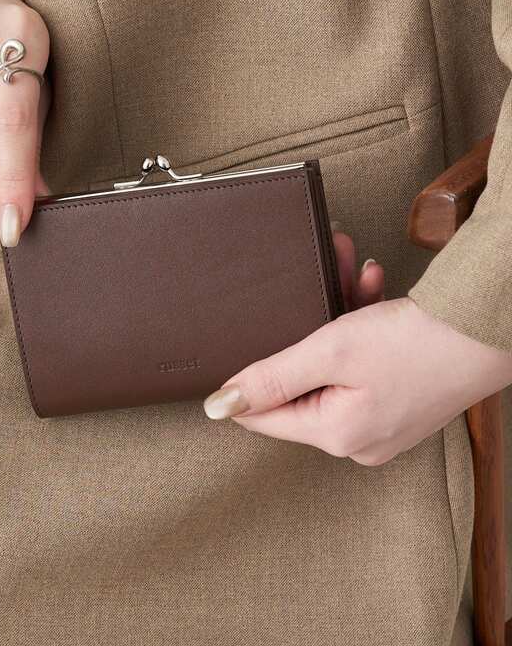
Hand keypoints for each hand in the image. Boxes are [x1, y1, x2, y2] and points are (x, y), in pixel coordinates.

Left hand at [203, 232, 511, 465]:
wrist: (489, 325)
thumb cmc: (418, 342)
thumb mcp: (330, 352)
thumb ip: (272, 377)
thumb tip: (221, 406)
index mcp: (336, 435)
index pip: (265, 415)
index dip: (249, 376)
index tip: (244, 339)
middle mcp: (358, 437)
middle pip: (303, 380)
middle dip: (303, 328)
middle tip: (313, 282)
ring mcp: (383, 419)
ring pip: (334, 362)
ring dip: (336, 313)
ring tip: (346, 267)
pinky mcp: (401, 396)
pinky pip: (363, 363)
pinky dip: (361, 324)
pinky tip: (370, 285)